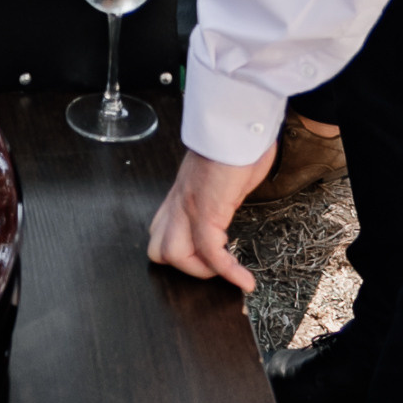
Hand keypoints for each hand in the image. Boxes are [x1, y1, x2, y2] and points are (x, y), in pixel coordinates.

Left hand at [146, 148, 273, 293]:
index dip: (181, 251)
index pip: (161, 231)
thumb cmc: (237, 141)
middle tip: (214, 264)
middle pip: (158, 249)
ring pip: (173, 255)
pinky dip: (228, 272)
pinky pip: (211, 252)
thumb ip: (221, 190)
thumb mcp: (224, 174)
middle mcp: (178, 201)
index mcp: (181, 193)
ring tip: (226, 270)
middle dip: (186, 266)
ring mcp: (189, 206)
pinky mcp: (207, 209)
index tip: (208, 259)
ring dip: (202, 270)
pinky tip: (245, 280)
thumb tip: (232, 196)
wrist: (238, 122)